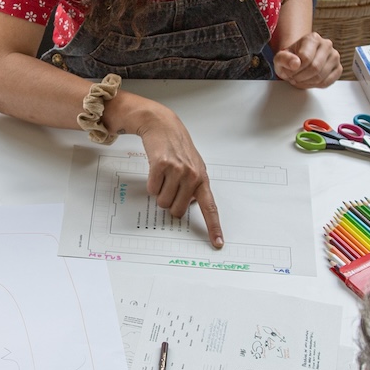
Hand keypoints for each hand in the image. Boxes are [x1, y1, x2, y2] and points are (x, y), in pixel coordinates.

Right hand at [135, 104, 224, 248]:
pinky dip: (151, 183)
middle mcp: (192, 176)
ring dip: (159, 192)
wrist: (162, 125)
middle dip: (170, 203)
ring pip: (163, 202)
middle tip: (169, 187)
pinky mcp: (161, 166)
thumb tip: (188, 207)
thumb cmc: (178, 148)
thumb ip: (194, 187)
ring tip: (163, 176)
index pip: (210, 208)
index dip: (214, 227)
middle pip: (177, 211)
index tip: (218, 243)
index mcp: (202, 179)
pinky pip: (152, 189)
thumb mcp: (193, 166)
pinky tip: (156, 170)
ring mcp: (177, 171)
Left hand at [272, 31, 341, 88]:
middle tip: (293, 78)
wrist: (298, 61)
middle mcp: (326, 44)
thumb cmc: (291, 59)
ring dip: (306, 82)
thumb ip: (284, 59)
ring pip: (321, 77)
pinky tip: (308, 82)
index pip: (305, 58)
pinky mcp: (338, 68)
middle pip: (314, 68)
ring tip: (300, 79)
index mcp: (313, 38)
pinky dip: (315, 86)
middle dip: (301, 77)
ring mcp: (334, 56)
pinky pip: (327, 82)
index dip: (295, 69)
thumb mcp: (280, 58)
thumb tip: (295, 64)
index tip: (289, 71)